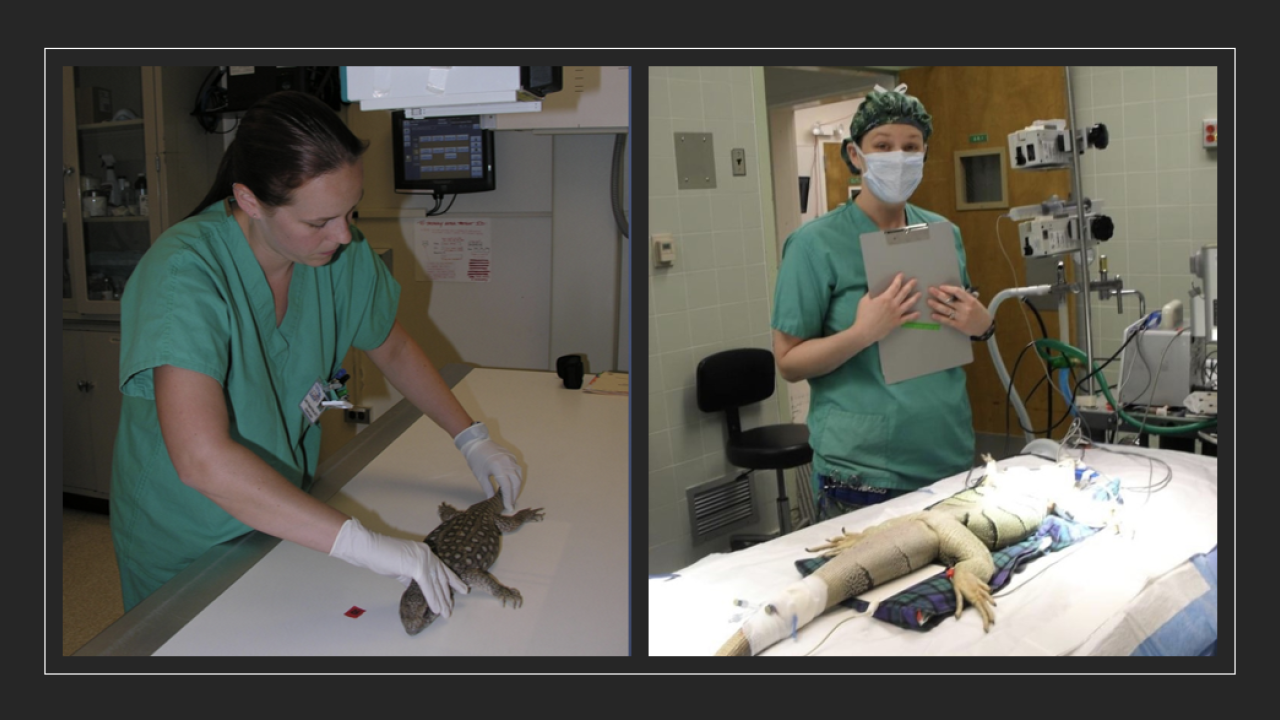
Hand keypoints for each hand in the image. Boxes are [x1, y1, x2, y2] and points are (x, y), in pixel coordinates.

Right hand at [329, 517, 467, 617]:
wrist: (369, 549)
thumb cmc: (381, 557)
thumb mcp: (402, 567)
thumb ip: (411, 576)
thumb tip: (416, 587)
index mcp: (425, 552)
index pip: (442, 569)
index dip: (452, 581)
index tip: (461, 589)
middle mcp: (428, 554)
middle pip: (441, 578)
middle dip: (447, 595)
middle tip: (451, 608)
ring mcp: (423, 559)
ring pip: (436, 584)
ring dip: (442, 600)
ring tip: (446, 613)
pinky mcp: (417, 566)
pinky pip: (427, 586)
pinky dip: (433, 598)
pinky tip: (437, 609)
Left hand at [454, 421, 522, 511]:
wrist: (477, 442)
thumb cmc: (476, 459)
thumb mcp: (481, 476)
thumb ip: (488, 489)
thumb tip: (492, 500)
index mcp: (498, 468)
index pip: (507, 487)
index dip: (508, 498)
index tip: (509, 507)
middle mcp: (508, 463)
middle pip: (516, 483)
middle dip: (514, 494)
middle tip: (511, 503)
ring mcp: (511, 459)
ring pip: (519, 476)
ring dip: (517, 487)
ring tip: (512, 495)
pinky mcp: (512, 456)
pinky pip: (517, 469)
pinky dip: (516, 478)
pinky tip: (512, 484)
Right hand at [854, 272, 919, 342]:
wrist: (865, 331)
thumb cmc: (863, 316)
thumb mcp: (864, 301)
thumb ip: (870, 294)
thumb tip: (874, 291)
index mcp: (885, 298)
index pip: (894, 286)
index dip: (898, 280)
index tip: (902, 275)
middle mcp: (893, 304)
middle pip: (904, 293)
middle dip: (909, 286)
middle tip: (915, 281)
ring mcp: (896, 314)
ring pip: (908, 304)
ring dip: (914, 298)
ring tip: (919, 294)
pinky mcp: (897, 322)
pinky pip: (907, 318)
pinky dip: (913, 316)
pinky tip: (918, 313)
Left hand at [928, 284, 991, 336]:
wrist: (985, 327)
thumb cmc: (980, 312)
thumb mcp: (975, 302)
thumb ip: (965, 297)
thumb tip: (952, 291)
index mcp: (970, 300)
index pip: (958, 292)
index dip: (948, 288)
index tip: (941, 286)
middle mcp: (965, 308)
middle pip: (949, 300)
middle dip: (938, 294)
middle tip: (930, 290)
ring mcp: (961, 317)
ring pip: (946, 310)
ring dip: (936, 305)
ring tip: (929, 301)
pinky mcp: (958, 326)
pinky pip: (947, 321)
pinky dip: (939, 318)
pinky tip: (933, 315)